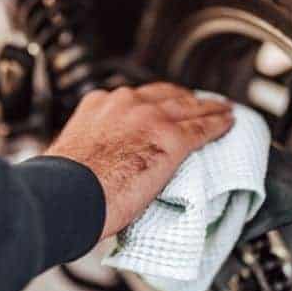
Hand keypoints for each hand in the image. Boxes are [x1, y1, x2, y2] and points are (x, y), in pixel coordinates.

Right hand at [46, 83, 233, 239]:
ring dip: (208, 108)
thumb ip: (93, 148)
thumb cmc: (63, 186)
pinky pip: (203, 128)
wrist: (66, 195)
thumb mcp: (73, 153)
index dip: (155, 101)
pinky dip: (218, 125)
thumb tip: (98, 164)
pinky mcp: (171, 139)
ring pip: (189, 107)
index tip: (162, 106)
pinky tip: (228, 124)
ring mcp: (150, 118)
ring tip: (221, 110)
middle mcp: (125, 104)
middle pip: (166, 95)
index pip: (135, 97)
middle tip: (196, 104)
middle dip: (183, 99)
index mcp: (99, 105)